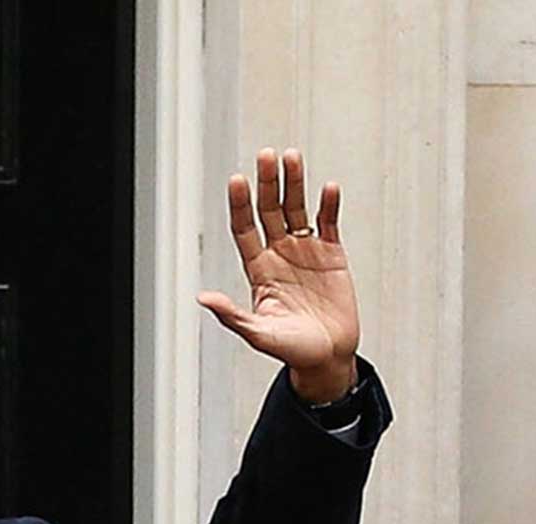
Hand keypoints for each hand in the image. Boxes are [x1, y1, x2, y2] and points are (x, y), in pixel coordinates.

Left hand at [198, 147, 361, 403]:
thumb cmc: (290, 349)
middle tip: (266, 156)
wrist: (326, 356)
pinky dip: (329, 205)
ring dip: (295, 184)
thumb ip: (232, 315)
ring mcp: (305, 252)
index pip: (245, 230)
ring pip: (298, 210)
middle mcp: (279, 255)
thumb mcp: (258, 334)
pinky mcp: (332, 254)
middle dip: (267, 184)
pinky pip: (329, 223)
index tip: (237, 180)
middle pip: (270, 211)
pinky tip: (328, 187)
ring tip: (291, 157)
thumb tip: (203, 298)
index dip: (240, 206)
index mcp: (258, 270)